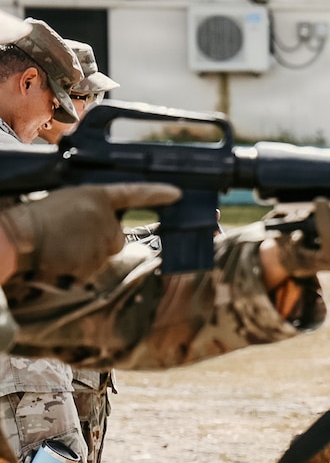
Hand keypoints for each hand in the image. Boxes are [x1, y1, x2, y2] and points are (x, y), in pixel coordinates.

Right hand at [0, 183, 182, 283]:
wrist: (19, 235)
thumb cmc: (37, 215)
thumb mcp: (68, 201)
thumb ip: (93, 210)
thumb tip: (108, 224)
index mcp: (97, 197)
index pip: (134, 193)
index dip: (156, 193)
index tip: (177, 194)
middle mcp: (106, 219)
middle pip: (116, 237)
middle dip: (99, 240)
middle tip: (71, 235)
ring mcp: (102, 242)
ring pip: (102, 255)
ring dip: (85, 254)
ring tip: (59, 244)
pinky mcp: (94, 263)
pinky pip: (90, 269)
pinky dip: (77, 267)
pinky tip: (59, 257)